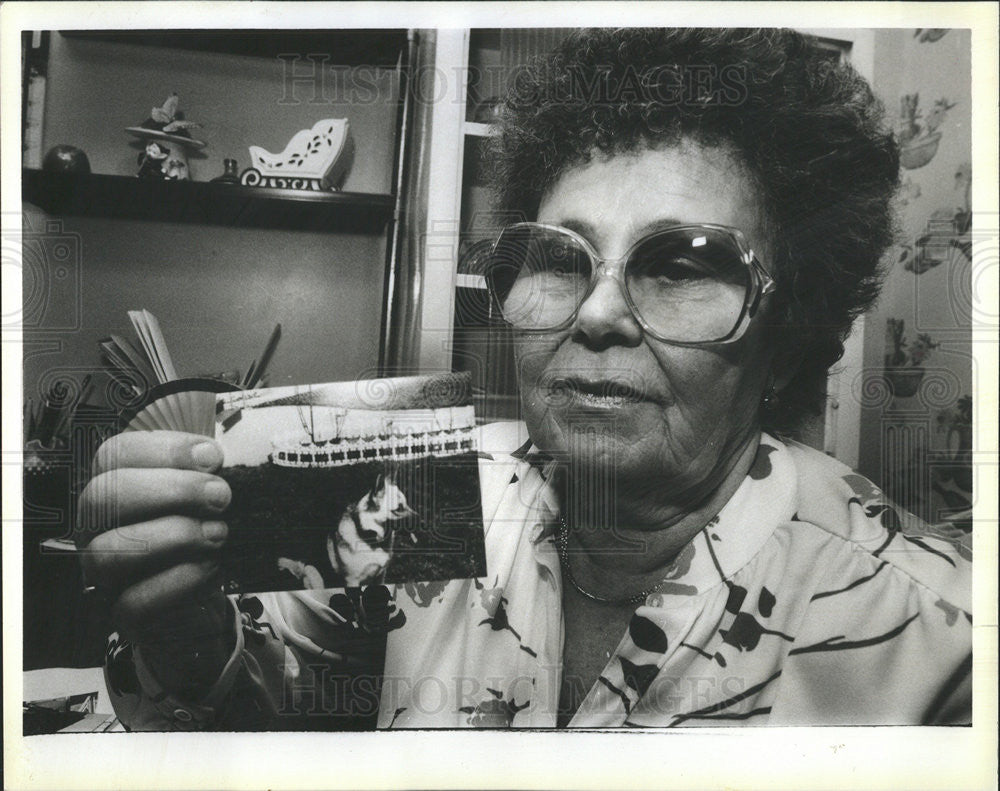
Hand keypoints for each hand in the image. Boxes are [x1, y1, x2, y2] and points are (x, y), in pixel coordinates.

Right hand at [76, 431, 235, 694]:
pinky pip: (133, 602)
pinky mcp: (126, 616)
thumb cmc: (209, 530)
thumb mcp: (214, 495)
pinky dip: (178, 582)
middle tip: (222, 495)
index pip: (114, 454)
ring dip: (172, 537)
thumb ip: (214, 472)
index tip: (214, 457)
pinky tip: (213, 567)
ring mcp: (106, 574)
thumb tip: (224, 459)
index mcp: (116, 486)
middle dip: (171, 490)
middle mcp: (98, 528)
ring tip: (220, 534)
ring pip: (106, 552)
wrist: (212, 597)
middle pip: (101, 496)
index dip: (164, 450)